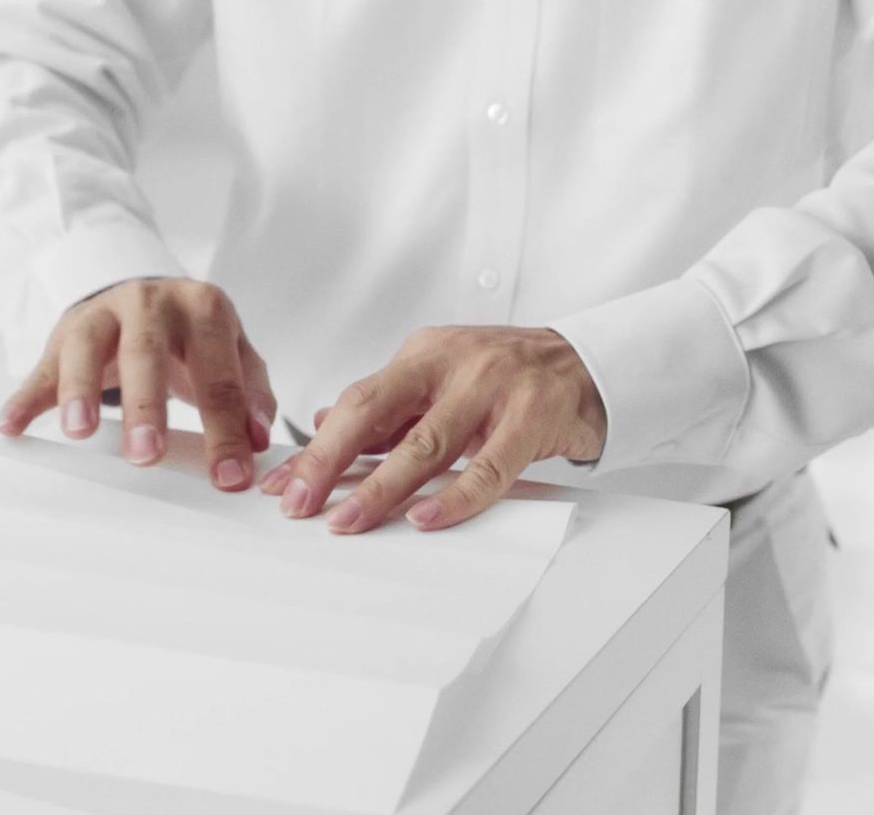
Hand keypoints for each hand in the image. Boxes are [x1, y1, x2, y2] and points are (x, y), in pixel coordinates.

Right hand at [0, 278, 275, 489]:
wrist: (145, 291)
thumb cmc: (193, 335)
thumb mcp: (234, 351)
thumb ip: (252, 392)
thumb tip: (258, 439)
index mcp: (204, 308)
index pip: (219, 373)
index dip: (226, 427)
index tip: (228, 475)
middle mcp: (151, 303)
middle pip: (147, 352)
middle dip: (146, 405)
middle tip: (146, 456)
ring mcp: (102, 314)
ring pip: (86, 347)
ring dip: (79, 390)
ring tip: (79, 431)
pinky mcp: (63, 333)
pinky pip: (40, 366)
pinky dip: (24, 397)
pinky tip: (10, 426)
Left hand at [259, 326, 606, 532]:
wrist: (590, 365)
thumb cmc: (513, 376)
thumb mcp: (443, 376)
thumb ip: (391, 404)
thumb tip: (323, 424)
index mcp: (425, 353)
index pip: (358, 400)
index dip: (317, 445)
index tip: (283, 484)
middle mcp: (454, 363)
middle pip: (375, 411)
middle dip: (329, 461)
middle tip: (299, 504)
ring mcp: (494, 388)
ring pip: (426, 443)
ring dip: (381, 487)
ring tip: (349, 521)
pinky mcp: (533, 417)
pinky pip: (488, 466)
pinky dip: (454, 497)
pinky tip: (424, 518)